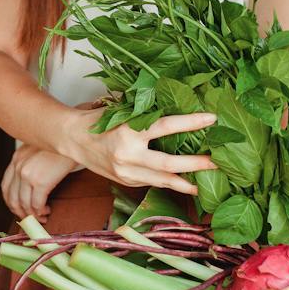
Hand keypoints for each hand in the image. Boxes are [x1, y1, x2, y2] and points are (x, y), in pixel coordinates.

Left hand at [1, 144, 78, 221]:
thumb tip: (32, 186)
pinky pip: (37, 204)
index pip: (6, 186)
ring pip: (24, 204)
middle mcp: (18, 166)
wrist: (73, 138)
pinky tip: (47, 211)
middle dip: (21, 212)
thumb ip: (31, 163)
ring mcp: (27, 174)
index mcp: (17, 157)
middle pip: (12, 198)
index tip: (20, 209)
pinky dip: (41, 212)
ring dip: (33, 215)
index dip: (12, 202)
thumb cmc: (61, 144)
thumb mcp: (39, 150)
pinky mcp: (40, 182)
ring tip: (42, 216)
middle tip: (30, 218)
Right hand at [61, 108, 218, 194]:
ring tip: (205, 183)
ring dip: (186, 182)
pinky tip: (183, 182)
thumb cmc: (99, 120)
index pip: (166, 126)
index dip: (191, 122)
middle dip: (196, 164)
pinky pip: (152, 183)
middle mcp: (128, 155)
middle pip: (169, 164)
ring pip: (163, 181)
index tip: (212, 119)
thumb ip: (146, 114)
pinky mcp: (125, 182)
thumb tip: (178, 106)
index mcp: (128, 131)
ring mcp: (126, 172)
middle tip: (216, 162)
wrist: (72, 140)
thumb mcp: (121, 111)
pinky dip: (168, 182)